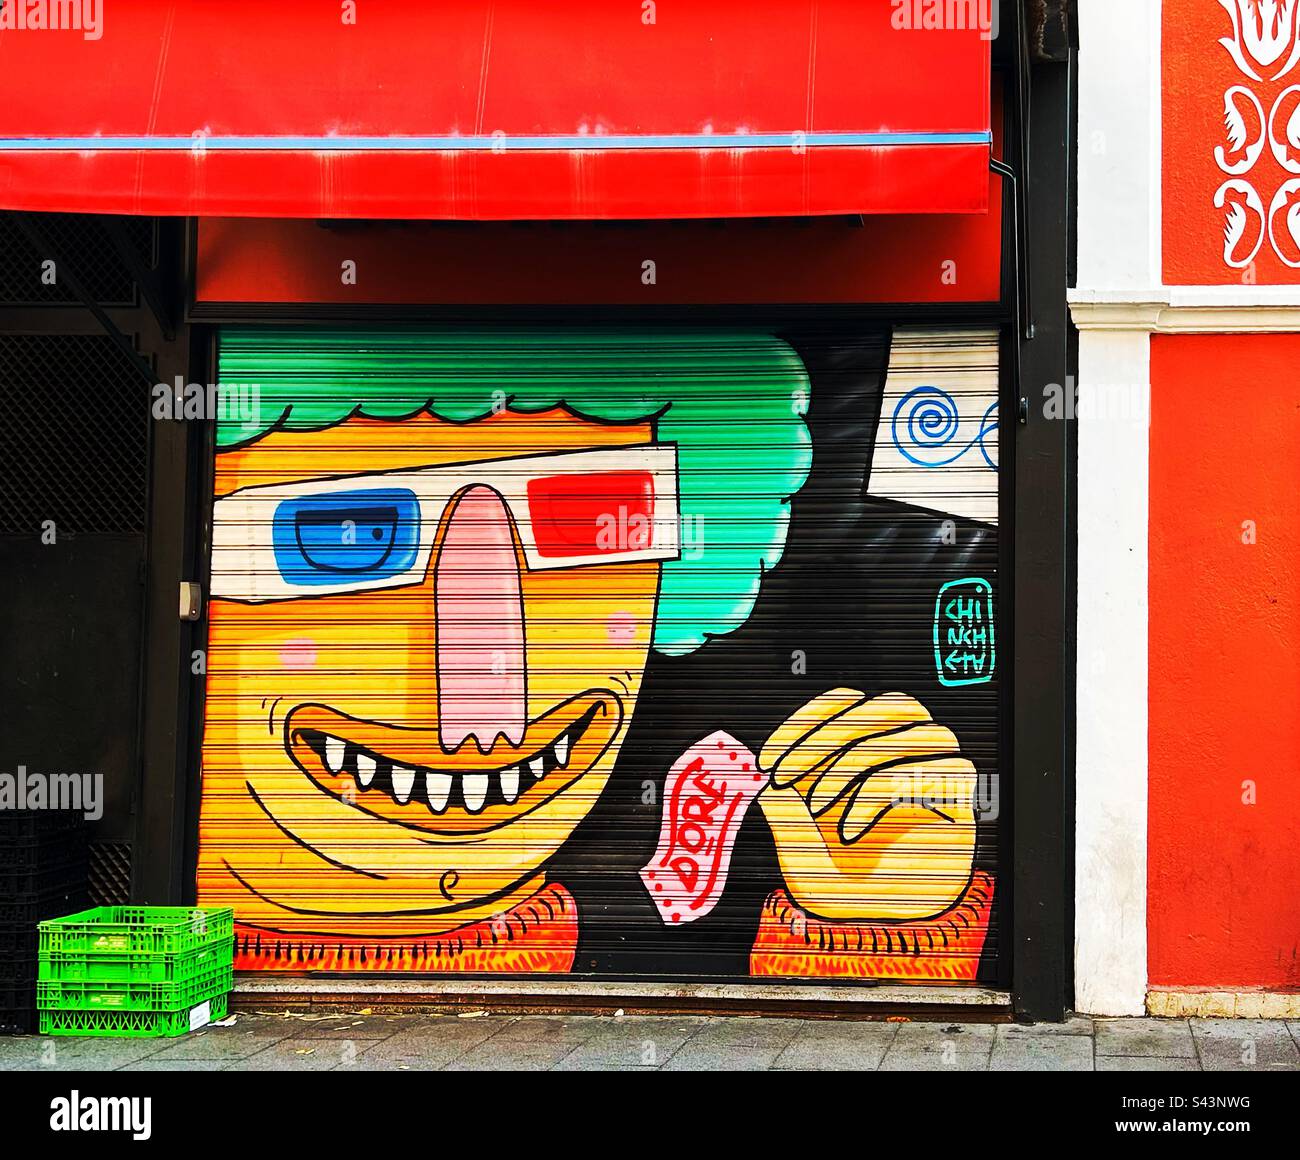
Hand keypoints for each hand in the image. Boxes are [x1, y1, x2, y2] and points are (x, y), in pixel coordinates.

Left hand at [758, 689, 977, 921]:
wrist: (888, 933)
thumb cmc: (847, 887)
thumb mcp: (802, 855)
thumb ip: (786, 816)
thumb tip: (766, 782)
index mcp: (872, 748)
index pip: (848, 703)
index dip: (805, 721)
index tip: (768, 760)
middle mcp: (911, 753)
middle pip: (887, 705)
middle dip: (827, 734)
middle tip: (786, 775)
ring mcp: (940, 774)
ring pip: (917, 728)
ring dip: (856, 759)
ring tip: (819, 805)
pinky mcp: (961, 802)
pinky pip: (936, 771)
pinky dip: (881, 794)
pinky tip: (850, 828)